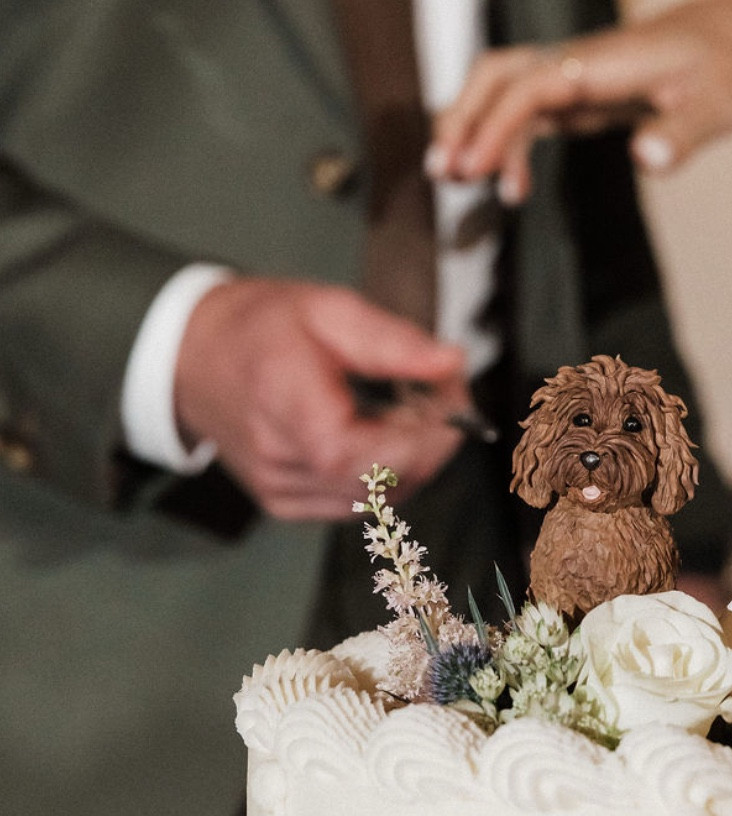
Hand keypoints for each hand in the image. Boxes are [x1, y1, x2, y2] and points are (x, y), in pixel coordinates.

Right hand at [174, 279, 469, 519]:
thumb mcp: (329, 310)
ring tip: (404, 411)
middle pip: (386, 481)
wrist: (194, 356)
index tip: (453, 400)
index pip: (374, 458)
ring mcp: (280, 490)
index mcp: (288, 408)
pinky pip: (355, 503)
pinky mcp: (284, 505)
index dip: (427, 437)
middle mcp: (280, 461)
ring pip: (378, 499)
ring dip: (409, 460)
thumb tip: (451, 364)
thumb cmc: (260, 329)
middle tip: (440, 397)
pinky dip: (380, 475)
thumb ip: (393, 341)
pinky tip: (373, 436)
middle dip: (430, 443)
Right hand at [429, 0, 731, 201]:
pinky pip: (524, 110)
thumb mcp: (720, 106)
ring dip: (471, 126)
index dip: (497, 126)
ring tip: (451, 179)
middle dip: (463, 117)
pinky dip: (504, 141)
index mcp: (604, 63)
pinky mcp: (577, 93)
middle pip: (498, 74)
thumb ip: (682, 135)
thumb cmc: (730, 69)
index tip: (476, 171)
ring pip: (501, 87)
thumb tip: (647, 162)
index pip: (531, 86)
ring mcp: (573, 75)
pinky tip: (508, 185)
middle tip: (443, 172)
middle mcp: (578, 62)